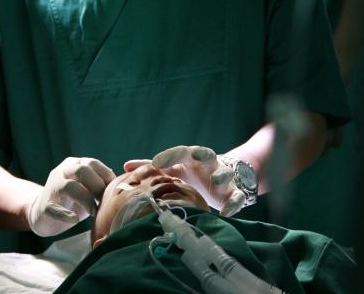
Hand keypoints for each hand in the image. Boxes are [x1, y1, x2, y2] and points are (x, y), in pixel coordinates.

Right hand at [28, 157, 115, 236]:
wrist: (43, 213)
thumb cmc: (73, 200)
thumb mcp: (87, 188)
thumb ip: (100, 184)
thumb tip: (124, 186)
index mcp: (74, 164)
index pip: (93, 163)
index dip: (106, 175)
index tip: (115, 190)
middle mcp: (62, 171)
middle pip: (81, 170)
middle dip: (97, 186)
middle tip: (105, 201)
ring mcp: (51, 187)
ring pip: (68, 186)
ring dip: (85, 199)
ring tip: (94, 212)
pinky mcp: (44, 206)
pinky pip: (54, 208)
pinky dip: (66, 214)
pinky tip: (75, 220)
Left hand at [125, 145, 245, 216]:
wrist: (220, 179)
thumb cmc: (190, 173)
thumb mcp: (172, 169)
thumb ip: (150, 168)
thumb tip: (125, 166)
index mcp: (191, 157)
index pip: (182, 151)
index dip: (170, 155)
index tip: (156, 162)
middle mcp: (209, 164)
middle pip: (208, 154)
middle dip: (202, 154)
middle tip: (195, 156)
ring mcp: (223, 177)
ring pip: (225, 172)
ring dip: (221, 175)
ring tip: (215, 180)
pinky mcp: (235, 192)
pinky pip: (238, 196)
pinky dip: (234, 203)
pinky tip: (226, 212)